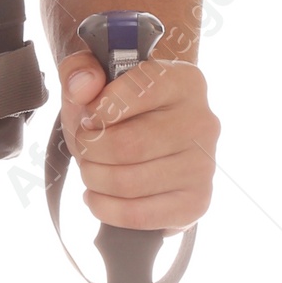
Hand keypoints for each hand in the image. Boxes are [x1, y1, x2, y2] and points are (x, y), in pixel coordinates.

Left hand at [57, 49, 219, 232]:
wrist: (146, 131)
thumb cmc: (117, 99)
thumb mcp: (92, 72)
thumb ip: (78, 67)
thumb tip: (82, 87)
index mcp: (181, 80)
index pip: (134, 94)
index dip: (96, 110)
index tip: (86, 118)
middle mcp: (201, 122)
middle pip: (128, 145)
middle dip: (89, 149)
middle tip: (82, 147)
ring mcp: (203, 166)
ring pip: (130, 182)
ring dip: (94, 178)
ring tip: (89, 168)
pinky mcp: (196, 203)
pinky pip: (142, 215)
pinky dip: (107, 209)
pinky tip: (96, 195)